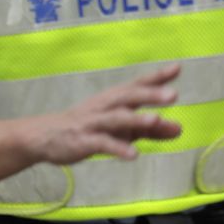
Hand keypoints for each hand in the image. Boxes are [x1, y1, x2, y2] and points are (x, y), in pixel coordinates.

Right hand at [21, 63, 183, 164]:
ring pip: (115, 119)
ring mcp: (93, 123)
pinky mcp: (83, 141)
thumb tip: (179, 128)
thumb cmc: (88, 127)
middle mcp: (104, 106)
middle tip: (173, 95)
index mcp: (113, 99)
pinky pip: (102, 144)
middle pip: (127, 97)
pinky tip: (134, 155)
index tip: (177, 68)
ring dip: (135, 118)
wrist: (44, 136)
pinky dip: (118, 148)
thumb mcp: (121, 128)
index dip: (156, 77)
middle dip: (149, 95)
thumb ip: (150, 129)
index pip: (137, 85)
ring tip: (155, 120)